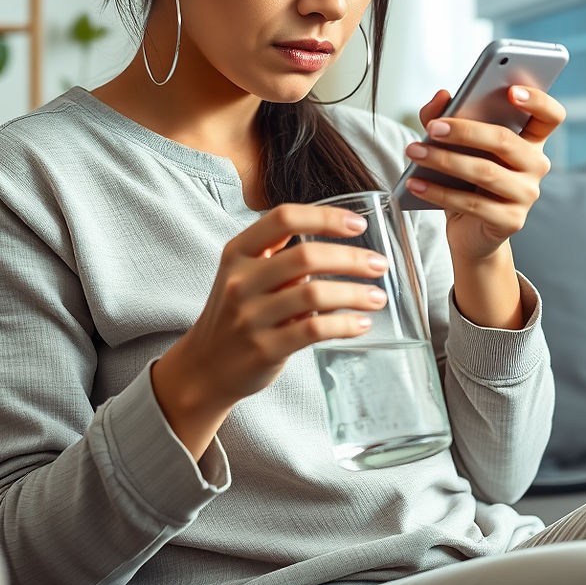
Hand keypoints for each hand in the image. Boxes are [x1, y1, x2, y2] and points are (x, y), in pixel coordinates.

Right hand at [151, 203, 387, 456]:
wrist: (204, 367)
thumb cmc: (236, 313)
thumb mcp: (246, 274)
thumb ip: (281, 255)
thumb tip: (342, 241)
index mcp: (238, 252)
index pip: (283, 218)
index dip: (324, 217)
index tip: (357, 224)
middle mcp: (242, 280)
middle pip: (306, 256)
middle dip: (351, 258)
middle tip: (380, 264)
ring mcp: (251, 316)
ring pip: (314, 294)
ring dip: (354, 294)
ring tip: (378, 297)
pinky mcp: (265, 349)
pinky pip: (314, 331)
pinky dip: (344, 325)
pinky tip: (361, 324)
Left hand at [403, 86, 565, 261]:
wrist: (470, 231)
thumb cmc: (465, 180)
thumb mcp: (455, 145)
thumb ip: (445, 115)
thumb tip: (441, 96)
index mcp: (530, 140)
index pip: (550, 116)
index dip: (537, 101)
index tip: (511, 90)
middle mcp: (536, 166)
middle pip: (506, 141)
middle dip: (465, 131)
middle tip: (433, 128)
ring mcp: (527, 195)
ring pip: (485, 172)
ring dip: (445, 161)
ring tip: (415, 152)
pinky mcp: (511, 221)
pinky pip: (472, 203)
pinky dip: (439, 192)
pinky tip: (415, 183)